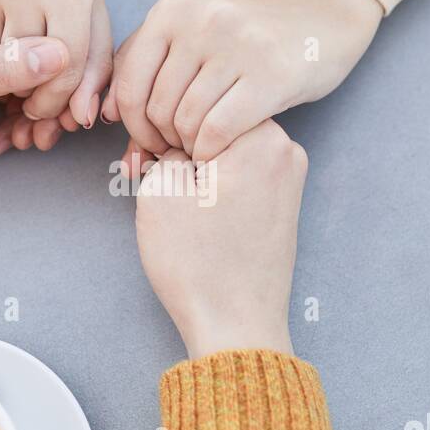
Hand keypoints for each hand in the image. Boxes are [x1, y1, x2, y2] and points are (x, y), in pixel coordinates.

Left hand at [0, 5, 67, 172]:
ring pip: (20, 77)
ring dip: (30, 112)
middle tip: (41, 135)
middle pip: (32, 54)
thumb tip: (60, 51)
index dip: (57, 72)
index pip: (31, 30)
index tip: (59, 111)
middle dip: (46, 99)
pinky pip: (2, 91)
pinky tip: (6, 138)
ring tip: (24, 141)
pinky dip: (10, 116)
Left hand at [105, 0, 380, 162]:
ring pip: (186, 121)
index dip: (132, 124)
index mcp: (174, 6)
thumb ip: (147, 68)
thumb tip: (101, 117)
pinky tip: (221, 150)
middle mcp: (201, 20)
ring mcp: (237, 45)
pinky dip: (212, 151)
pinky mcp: (270, 74)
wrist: (323, 11)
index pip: (130, 82)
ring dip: (190, 146)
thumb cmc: (249, 34)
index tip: (149, 140)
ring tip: (202, 146)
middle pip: (157, 106)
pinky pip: (218, 130)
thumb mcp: (193, 33)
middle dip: (162, 139)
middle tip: (180, 148)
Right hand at [134, 120, 307, 359]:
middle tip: (140, 175)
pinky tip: (188, 212)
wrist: (236, 327)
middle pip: (213, 124)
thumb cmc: (200, 264)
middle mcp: (286, 149)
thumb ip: (165, 147)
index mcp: (261, 135)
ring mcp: (288, 178)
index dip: (158, 127)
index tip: (141, 157)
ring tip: (163, 200)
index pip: (195, 102)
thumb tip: (173, 144)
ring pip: (224, 151)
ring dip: (190, 167)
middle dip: (175, 145)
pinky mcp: (281, 204)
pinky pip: (239, 176)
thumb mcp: (160, 190)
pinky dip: (211, 186)